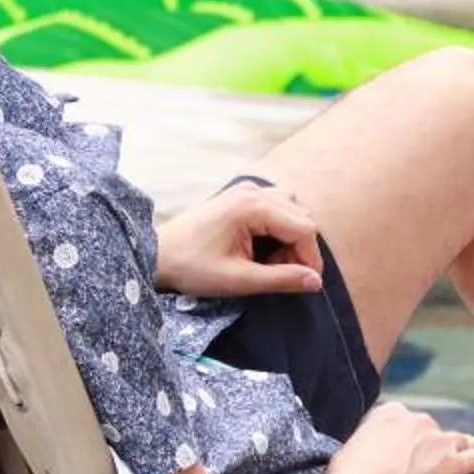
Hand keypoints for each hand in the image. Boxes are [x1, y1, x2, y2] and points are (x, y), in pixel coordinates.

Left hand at [154, 182, 323, 299]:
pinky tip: (263, 248)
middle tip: (279, 273)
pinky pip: (278, 207)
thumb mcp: (238, 279)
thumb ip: (281, 279)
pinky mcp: (242, 196)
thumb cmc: (193, 267)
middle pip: (302, 217)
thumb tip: (316, 281)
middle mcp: (253, 191)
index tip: (305, 282)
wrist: (157, 253)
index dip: (310, 258)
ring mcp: (247, 190)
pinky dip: (280, 228)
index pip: (305, 228)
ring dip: (292, 237)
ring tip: (270, 261)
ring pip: (293, 210)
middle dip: (300, 249)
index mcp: (252, 207)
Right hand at [327, 402, 473, 473]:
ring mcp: (439, 442)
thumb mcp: (350, 452)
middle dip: (435, 453)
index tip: (405, 462)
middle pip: (437, 435)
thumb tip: (372, 457)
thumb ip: (371, 447)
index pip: (408, 423)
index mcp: (389, 414)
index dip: (410, 445)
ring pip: (465, 442)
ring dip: (470, 454)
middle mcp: (418, 421)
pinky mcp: (455, 465)